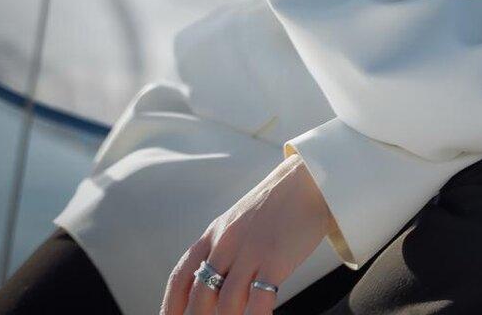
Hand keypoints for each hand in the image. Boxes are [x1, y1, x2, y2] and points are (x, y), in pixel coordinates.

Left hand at [160, 152, 331, 314]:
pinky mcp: (275, 258)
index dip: (171, 307)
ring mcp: (251, 251)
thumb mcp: (240, 220)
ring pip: (226, 303)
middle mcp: (227, 242)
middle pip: (200, 295)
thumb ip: (223, 247)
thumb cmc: (277, 205)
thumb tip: (209, 281)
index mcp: (215, 233)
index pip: (182, 277)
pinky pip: (258, 301)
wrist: (311, 179)